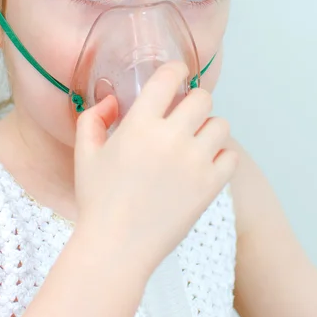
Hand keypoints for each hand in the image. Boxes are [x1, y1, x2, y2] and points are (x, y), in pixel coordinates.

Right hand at [74, 61, 237, 273]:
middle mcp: (171, 138)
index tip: (176, 73)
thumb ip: (93, 118)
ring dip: (208, 127)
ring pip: (221, 124)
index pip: (169, 77)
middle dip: (192, 100)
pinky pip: (231, 156)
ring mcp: (194, 162)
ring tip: (195, 140)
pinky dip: (221, 156)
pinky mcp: (210, 186)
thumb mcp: (84, 153)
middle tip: (183, 114)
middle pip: (202, 97)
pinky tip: (205, 163)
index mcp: (139, 124)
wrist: (117, 247)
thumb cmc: (97, 200)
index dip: (176, 69)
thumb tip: (113, 102)